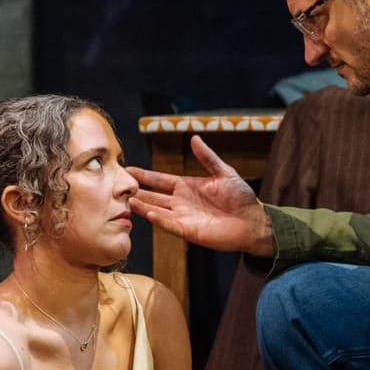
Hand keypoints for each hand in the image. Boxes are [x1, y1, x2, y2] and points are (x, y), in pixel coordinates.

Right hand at [127, 136, 273, 254]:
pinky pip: (169, 225)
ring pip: (156, 210)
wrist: (253, 221)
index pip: (160, 179)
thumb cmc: (241, 197)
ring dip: (143, 206)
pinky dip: (158, 219)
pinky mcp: (189, 231)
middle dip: (136, 191)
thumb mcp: (224, 172)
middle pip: (153, 195)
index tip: (128, 169)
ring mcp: (183, 217)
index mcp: (187, 186)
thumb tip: (194, 138)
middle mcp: (181, 202)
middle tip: (117, 187)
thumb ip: (207, 157)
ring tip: (127, 200)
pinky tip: (148, 213)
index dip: (144, 175)